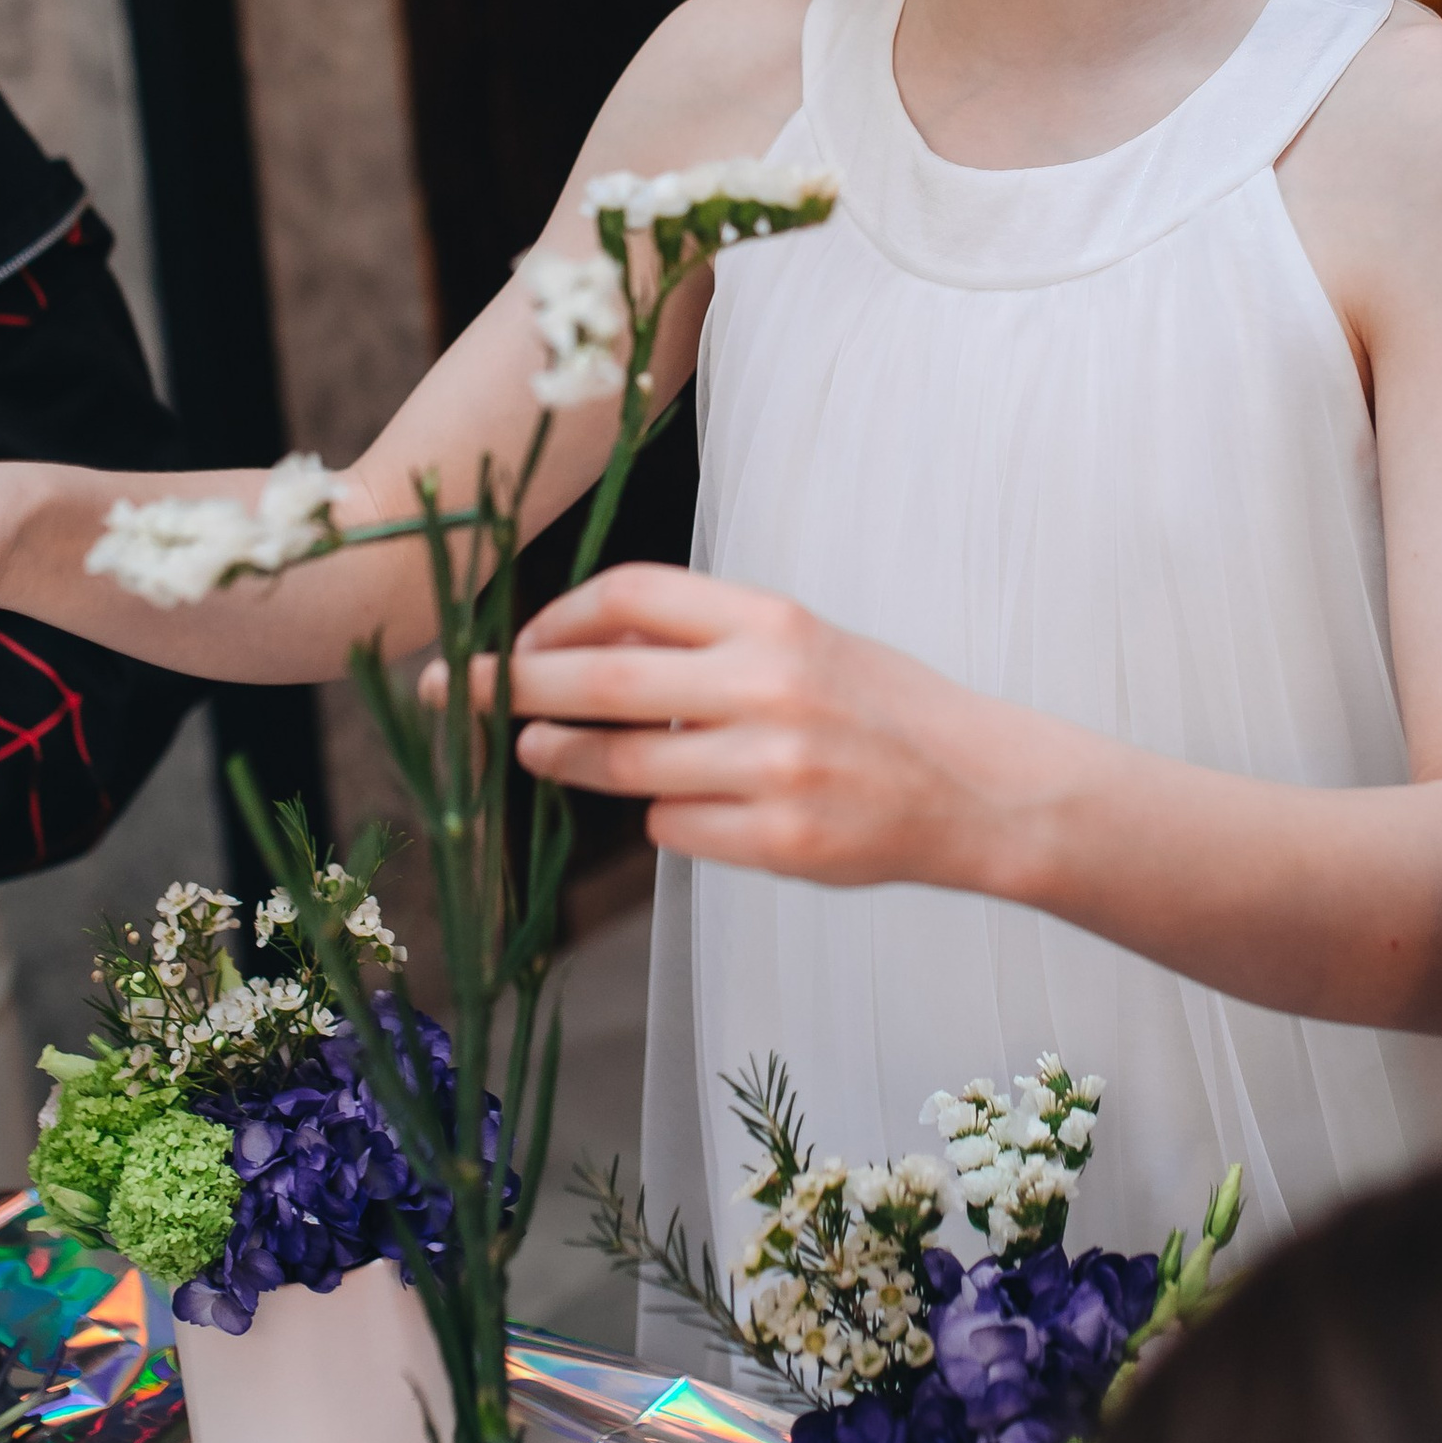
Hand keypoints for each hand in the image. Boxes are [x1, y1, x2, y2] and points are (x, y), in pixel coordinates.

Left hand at [495, 564, 998, 888]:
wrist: (977, 788)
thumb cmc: (875, 705)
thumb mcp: (801, 641)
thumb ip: (704, 642)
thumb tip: (584, 646)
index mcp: (773, 620)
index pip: (631, 596)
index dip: (559, 618)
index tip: (523, 640)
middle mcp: (770, 687)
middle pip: (601, 683)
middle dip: (517, 688)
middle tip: (464, 693)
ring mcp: (775, 771)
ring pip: (624, 766)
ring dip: (565, 758)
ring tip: (537, 751)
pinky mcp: (780, 846)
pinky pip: (673, 828)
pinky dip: (661, 815)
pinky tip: (683, 805)